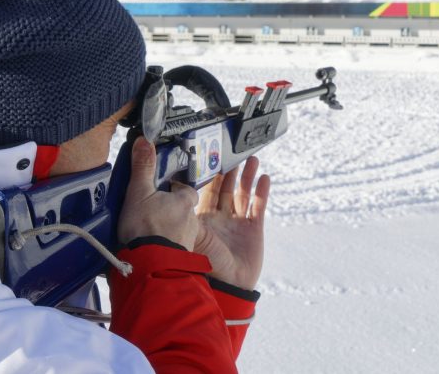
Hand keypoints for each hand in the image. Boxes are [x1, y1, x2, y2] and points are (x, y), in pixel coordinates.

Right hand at [117, 137, 199, 249]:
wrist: (149, 266)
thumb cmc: (146, 228)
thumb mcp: (139, 192)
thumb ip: (143, 167)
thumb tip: (144, 141)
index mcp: (185, 201)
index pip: (185, 190)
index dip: (174, 189)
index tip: (163, 190)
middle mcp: (191, 221)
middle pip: (182, 211)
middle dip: (170, 212)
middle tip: (152, 212)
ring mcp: (188, 241)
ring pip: (179, 230)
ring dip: (168, 230)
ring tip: (149, 232)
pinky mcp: (180, 259)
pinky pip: (174, 248)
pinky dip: (165, 247)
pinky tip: (151, 248)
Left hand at [194, 156, 269, 290]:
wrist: (223, 288)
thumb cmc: (200, 263)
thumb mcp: (188, 230)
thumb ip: (183, 209)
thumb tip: (175, 188)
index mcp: (201, 218)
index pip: (205, 189)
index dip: (209, 173)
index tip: (210, 154)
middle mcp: (219, 218)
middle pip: (226, 188)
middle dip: (229, 170)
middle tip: (231, 151)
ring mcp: (237, 224)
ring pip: (243, 193)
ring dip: (247, 176)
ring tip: (251, 158)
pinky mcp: (254, 230)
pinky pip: (258, 207)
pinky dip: (261, 192)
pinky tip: (263, 178)